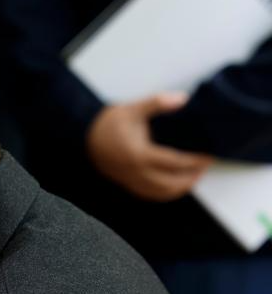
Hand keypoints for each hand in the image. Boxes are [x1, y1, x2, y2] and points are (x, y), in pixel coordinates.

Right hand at [85, 92, 213, 201]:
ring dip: (179, 188)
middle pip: (170, 184)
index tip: (208, 157)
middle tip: (205, 167)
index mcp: (139, 155)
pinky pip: (149, 194)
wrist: (83, 136)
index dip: (194, 161)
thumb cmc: (107, 123)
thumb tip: (182, 99)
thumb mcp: (132, 109)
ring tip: (194, 177)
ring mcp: (130, 180)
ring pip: (160, 193)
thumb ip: (157, 103)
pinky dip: (165, 193)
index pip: (174, 163)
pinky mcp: (126, 183)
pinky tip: (173, 186)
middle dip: (191, 178)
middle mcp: (135, 172)